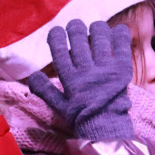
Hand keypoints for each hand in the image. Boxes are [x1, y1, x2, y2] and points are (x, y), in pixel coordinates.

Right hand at [26, 19, 134, 139]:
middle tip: (76, 27)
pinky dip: (120, 34)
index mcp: (69, 78)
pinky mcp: (122, 69)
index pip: (59, 49)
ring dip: (97, 28)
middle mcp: (86, 70)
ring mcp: (105, 69)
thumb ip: (45, 90)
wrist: (107, 128)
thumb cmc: (81, 117)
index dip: (57, 35)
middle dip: (75, 28)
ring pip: (99, 37)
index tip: (57, 31)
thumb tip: (31, 75)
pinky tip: (117, 31)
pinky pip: (121, 45)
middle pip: (79, 38)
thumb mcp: (59, 106)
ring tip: (96, 28)